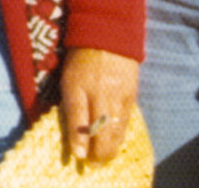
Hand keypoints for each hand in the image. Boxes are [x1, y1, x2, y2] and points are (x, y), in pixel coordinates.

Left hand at [57, 47, 138, 163]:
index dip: (78, 139)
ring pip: (115, 129)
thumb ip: (69, 101)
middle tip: (92, 164)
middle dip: (97, 151)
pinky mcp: (131, 95)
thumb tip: (72, 129)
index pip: (77, 116)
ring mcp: (117, 94)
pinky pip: (126, 121)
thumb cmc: (80, 58)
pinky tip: (116, 145)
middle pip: (99, 128)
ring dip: (110, 148)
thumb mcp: (67, 76)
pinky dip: (120, 136)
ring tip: (103, 159)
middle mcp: (98, 91)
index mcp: (77, 84)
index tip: (78, 156)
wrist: (108, 35)